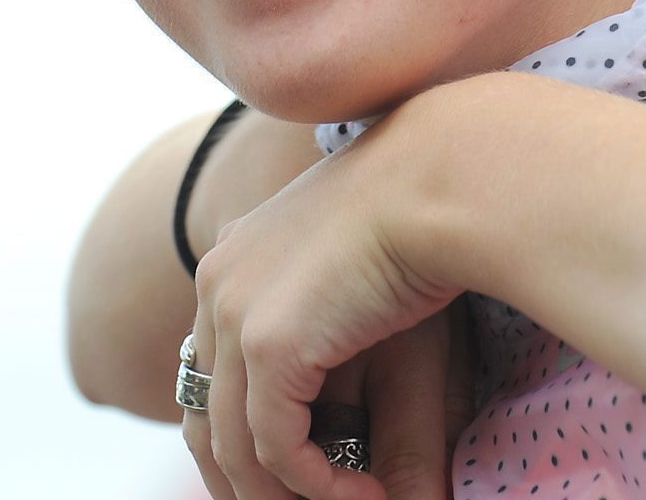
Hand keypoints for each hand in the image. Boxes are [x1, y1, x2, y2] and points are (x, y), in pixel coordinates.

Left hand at [185, 120, 465, 499]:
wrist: (440, 178)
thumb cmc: (424, 216)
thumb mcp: (365, 293)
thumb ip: (336, 353)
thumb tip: (353, 430)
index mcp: (234, 259)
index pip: (209, 373)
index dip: (241, 438)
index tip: (287, 477)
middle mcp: (218, 282)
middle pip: (205, 416)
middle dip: (247, 482)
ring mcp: (235, 312)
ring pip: (234, 445)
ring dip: (284, 495)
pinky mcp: (267, 342)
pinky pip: (275, 448)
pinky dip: (316, 485)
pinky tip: (360, 494)